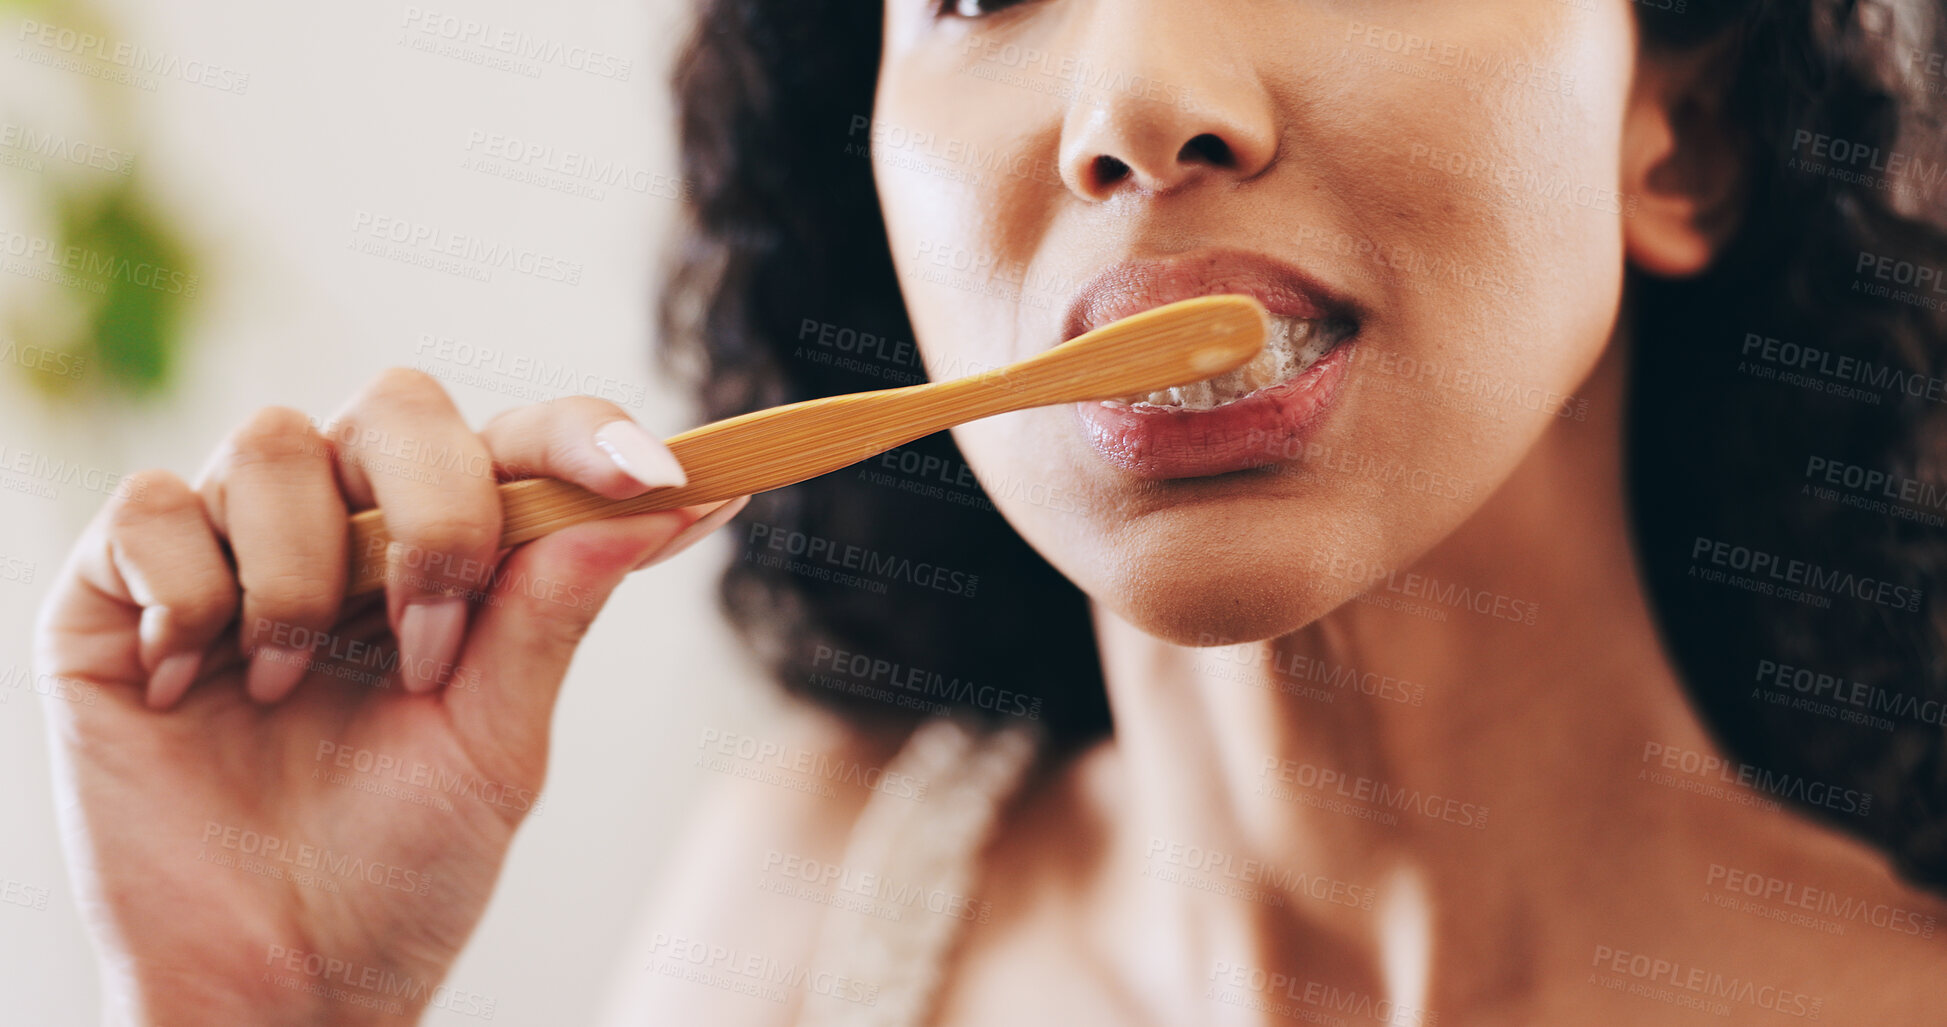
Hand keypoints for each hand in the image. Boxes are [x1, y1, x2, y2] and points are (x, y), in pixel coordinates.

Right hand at [33, 370, 745, 1025]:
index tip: (652, 475)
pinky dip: (191, 593)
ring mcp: (229, 550)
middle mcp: (342, 527)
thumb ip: (555, 610)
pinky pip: (152, 509)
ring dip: (303, 573)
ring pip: (271, 443)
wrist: (275, 981)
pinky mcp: (117, 593)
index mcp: (449, 554)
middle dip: (433, 513)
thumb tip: (669, 499)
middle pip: (397, 406)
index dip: (585, 434)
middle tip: (427, 648)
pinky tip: (193, 686)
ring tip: (293, 690)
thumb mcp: (498, 742)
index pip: (518, 442)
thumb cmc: (400, 866)